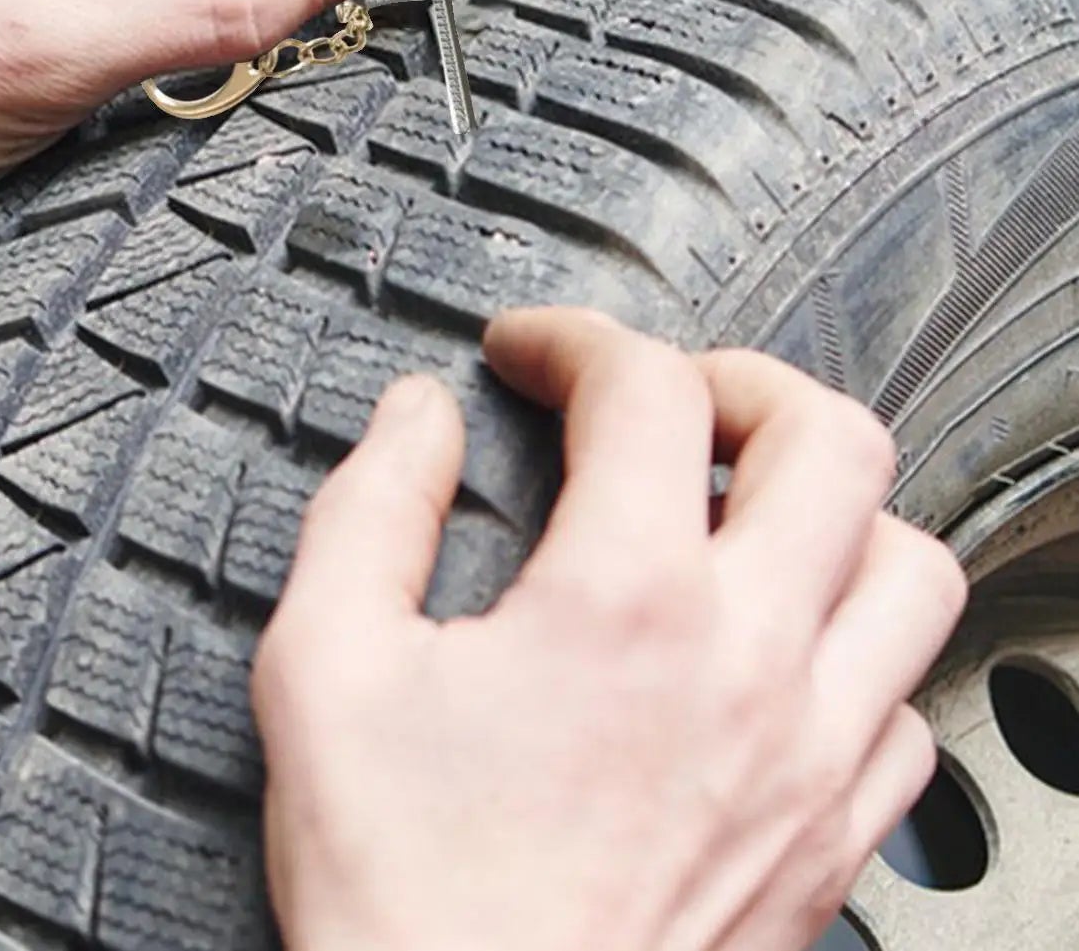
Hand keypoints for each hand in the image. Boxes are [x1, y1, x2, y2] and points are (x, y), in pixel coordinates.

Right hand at [253, 308, 967, 950]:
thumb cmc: (410, 896)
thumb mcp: (324, 668)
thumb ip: (371, 510)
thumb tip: (417, 421)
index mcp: (624, 604)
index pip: (646, 386)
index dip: (576, 339)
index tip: (531, 355)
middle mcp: (749, 665)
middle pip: (830, 440)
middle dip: (739, 380)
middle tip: (664, 398)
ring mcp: (812, 758)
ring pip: (910, 566)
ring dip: (830, 506)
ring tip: (744, 508)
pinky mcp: (833, 843)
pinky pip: (907, 705)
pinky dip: (856, 645)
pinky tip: (774, 652)